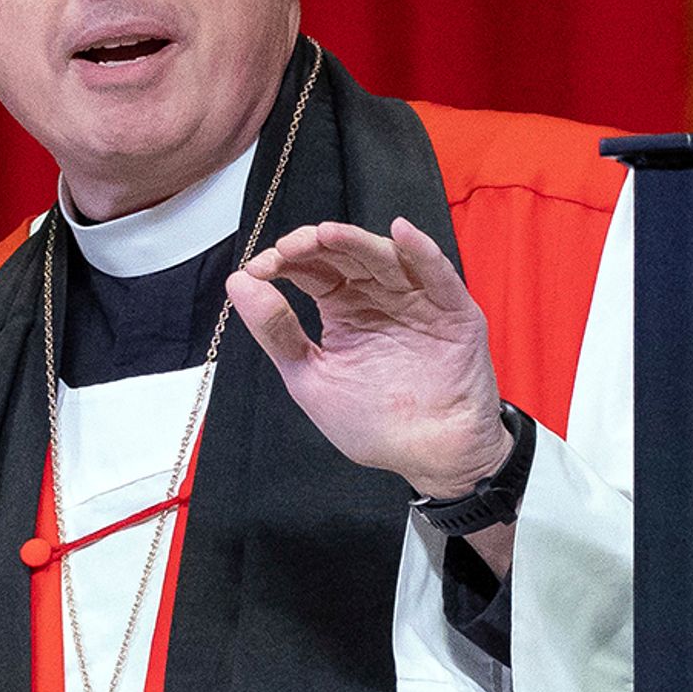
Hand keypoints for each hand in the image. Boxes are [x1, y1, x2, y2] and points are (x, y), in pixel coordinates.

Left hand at [223, 218, 512, 499]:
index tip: (259, 268)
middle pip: (346, 256)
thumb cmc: (374, 423)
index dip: (286, 261)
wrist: (431, 458)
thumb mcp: (312, 378)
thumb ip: (277, 333)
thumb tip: (238, 283)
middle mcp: (379, 298)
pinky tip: (401, 232)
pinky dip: (421, 251)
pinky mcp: (453, 311)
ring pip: (386, 258)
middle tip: (290, 247)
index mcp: (345, 310)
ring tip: (328, 234)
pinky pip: (437, 275)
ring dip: (356, 242)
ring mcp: (417, 301)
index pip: (313, 270)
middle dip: (316, 246)